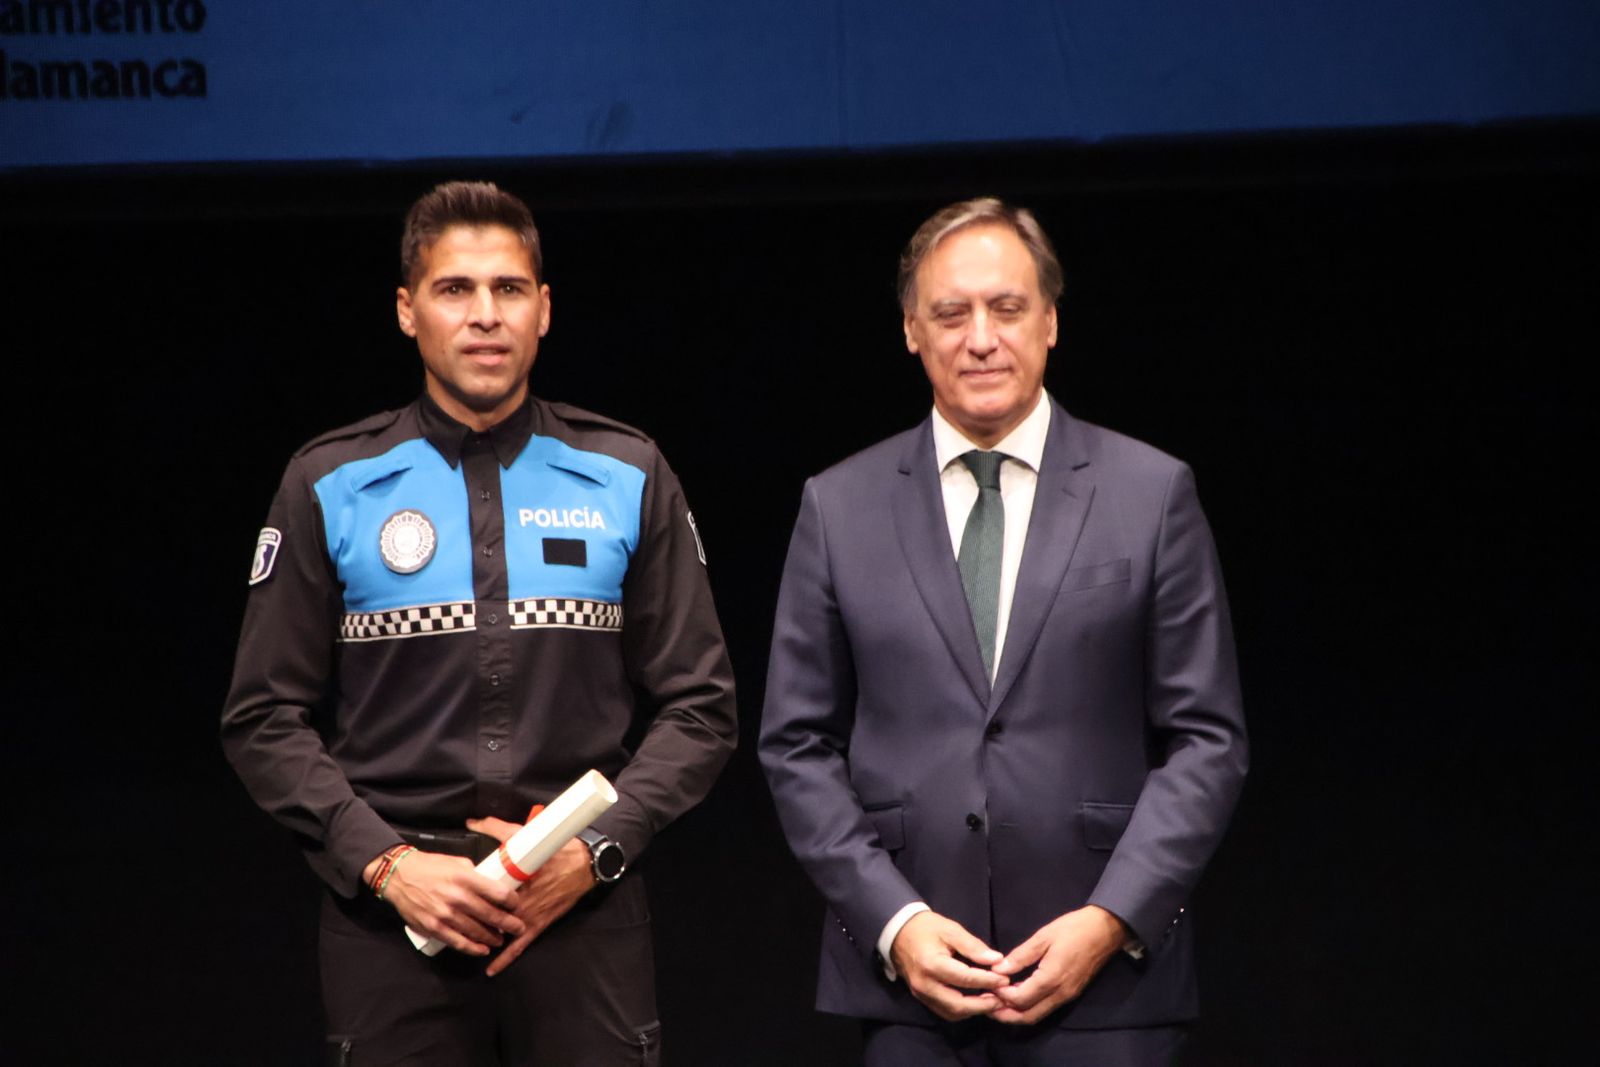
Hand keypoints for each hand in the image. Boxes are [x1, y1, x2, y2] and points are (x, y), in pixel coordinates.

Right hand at [364, 848, 524, 956]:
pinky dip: (473, 949)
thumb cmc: (430, 867)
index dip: (512, 902)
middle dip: (509, 924)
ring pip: (477, 932)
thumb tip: (493, 883)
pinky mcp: (434, 928)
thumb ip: (476, 874)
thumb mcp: (458, 862)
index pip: (498, 893)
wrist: (399, 876)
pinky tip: (483, 950)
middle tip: (518, 927)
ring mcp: (445, 915)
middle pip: (491, 915)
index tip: (517, 905)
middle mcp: (457, 897)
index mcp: (465, 878)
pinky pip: (458, 942)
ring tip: (501, 939)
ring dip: (493, 938)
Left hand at [465, 816, 597, 976]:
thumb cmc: (556, 850)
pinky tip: (491, 969)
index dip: (465, 898)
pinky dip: (505, 958)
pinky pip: (519, 946)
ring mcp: (528, 916)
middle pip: (489, 915)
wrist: (584, 864)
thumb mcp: (524, 834)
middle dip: (470, 921)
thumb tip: (473, 822)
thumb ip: (496, 828)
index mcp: (513, 880)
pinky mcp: (539, 925)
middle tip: (452, 924)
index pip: (483, 893)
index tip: (450, 898)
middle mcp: (519, 902)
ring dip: (484, 940)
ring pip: (500, 933)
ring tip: (464, 946)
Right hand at [889, 910, 1007, 1020]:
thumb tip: (997, 960)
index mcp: (932, 964)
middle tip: (1002, 999)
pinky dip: (962, 1010)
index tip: (1005, 979)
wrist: (898, 932)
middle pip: (958, 1004)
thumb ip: (973, 946)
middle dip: (983, 1005)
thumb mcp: (951, 930)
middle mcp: (925, 984)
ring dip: (973, 1010)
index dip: (988, 981)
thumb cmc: (926, 928)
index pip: (965, 979)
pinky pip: (944, 1011)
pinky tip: (975, 1002)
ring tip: (992, 1002)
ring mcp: (921, 994)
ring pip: (952, 1012)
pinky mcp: (921, 998)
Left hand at [988, 905, 1125, 1024]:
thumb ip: (1021, 956)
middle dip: (1005, 1015)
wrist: (1106, 930)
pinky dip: (1029, 1009)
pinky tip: (1017, 999)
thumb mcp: (1043, 936)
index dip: (1001, 996)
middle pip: (1028, 1016)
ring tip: (997, 1005)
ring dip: (1016, 1015)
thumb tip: (998, 969)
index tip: (987, 986)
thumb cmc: (1074, 929)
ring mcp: (1067, 996)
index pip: (1020, 999)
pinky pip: (1046, 1009)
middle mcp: (1060, 994)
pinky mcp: (1071, 994)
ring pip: (1037, 1016)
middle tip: (986, 1006)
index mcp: (1051, 979)